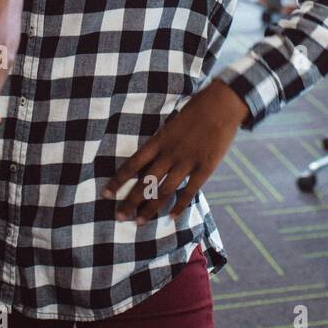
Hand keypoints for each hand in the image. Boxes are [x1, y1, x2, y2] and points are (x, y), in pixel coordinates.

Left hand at [101, 80, 249, 225]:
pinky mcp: (204, 169)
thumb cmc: (196, 109)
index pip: (132, 164)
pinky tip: (170, 218)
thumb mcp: (172, 123)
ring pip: (164, 191)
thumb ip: (162, 142)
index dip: (118, 180)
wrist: (222, 105)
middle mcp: (169, 154)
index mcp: (159, 141)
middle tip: (119, 217)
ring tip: (139, 222)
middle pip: (145, 183)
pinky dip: (179, 207)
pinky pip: (189, 192)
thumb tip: (150, 160)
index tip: (106, 193)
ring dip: (150, 209)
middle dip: (130, 202)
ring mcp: (187, 162)